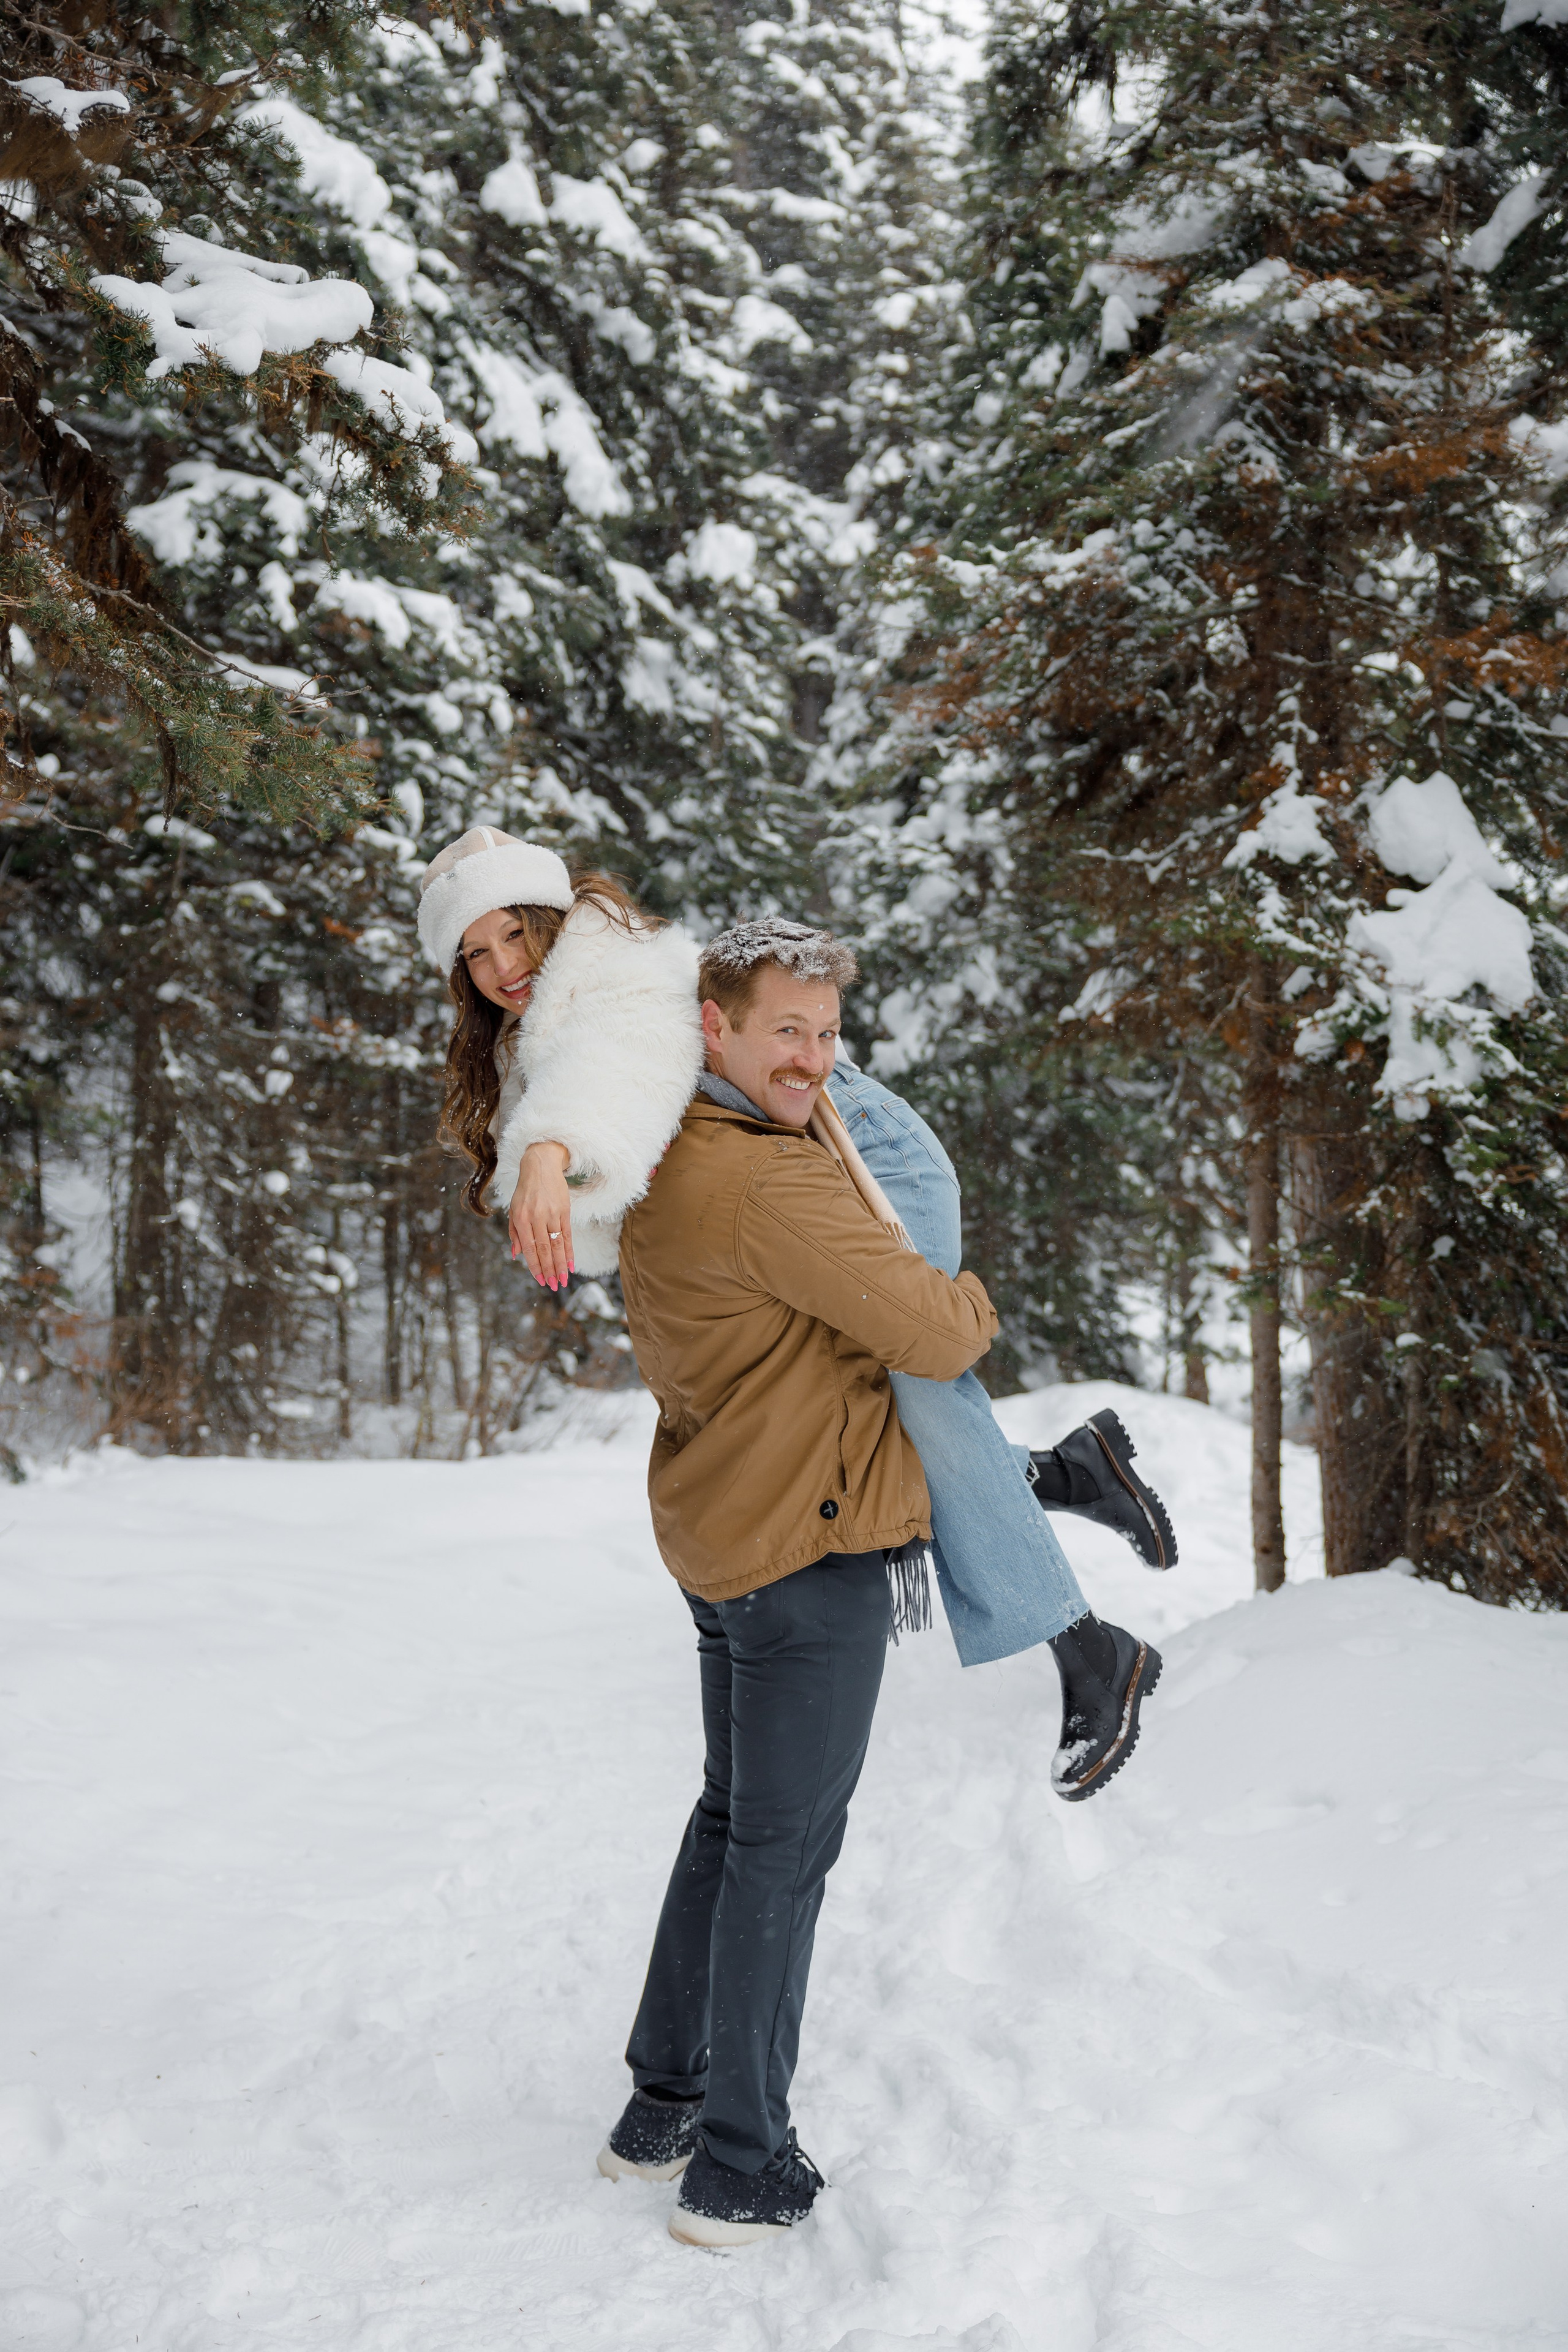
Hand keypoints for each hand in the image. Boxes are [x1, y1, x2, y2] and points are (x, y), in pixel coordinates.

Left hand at [509, 1141, 572, 1289]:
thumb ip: (514, 1233)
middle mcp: (536, 1216)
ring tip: (563, 1280)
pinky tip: (571, 1264)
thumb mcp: (513, 1210)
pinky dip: (569, 1250)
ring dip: (561, 1264)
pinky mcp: (564, 1210)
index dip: (535, 1266)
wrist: (540, 1165)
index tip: (540, 1280)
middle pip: (545, 1249)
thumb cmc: (524, 1191)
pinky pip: (568, 1234)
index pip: (529, 1248)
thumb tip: (516, 1255)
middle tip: (554, 1286)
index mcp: (521, 1218)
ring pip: (557, 1244)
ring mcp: (552, 1213)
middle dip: (550, 1270)